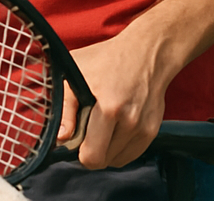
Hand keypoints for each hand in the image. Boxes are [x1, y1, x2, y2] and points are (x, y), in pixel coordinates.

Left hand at [59, 26, 172, 168]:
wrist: (145, 53)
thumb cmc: (105, 59)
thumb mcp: (75, 72)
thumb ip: (66, 106)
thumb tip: (61, 137)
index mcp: (109, 108)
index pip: (92, 156)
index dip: (78, 151)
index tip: (74, 136)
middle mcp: (130, 122)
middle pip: (103, 160)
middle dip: (91, 149)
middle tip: (85, 128)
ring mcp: (144, 129)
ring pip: (117, 160)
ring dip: (106, 148)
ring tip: (101, 123)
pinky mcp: (153, 131)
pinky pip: (131, 154)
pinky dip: (120, 146)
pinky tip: (114, 126)